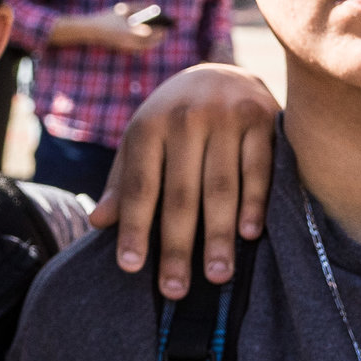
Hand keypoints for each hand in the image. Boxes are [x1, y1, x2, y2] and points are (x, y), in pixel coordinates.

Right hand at [52, 4, 166, 53]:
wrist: (91, 30)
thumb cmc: (108, 17)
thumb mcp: (123, 9)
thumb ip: (139, 6)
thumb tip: (154, 6)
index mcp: (130, 30)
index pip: (152, 32)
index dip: (162, 29)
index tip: (168, 25)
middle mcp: (129, 41)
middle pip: (150, 41)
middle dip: (159, 37)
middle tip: (167, 31)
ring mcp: (126, 47)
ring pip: (145, 47)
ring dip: (154, 42)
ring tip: (160, 35)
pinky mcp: (123, 49)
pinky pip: (138, 49)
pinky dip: (145, 44)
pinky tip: (149, 39)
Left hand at [96, 64, 279, 295]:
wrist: (222, 71)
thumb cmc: (174, 119)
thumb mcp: (142, 140)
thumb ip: (123, 181)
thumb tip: (97, 222)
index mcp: (149, 126)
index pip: (139, 185)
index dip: (133, 227)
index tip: (130, 267)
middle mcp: (186, 119)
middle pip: (180, 194)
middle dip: (176, 246)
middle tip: (175, 290)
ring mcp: (226, 117)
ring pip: (221, 187)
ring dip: (218, 235)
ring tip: (216, 275)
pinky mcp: (262, 119)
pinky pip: (259, 169)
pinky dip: (254, 203)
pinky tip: (249, 235)